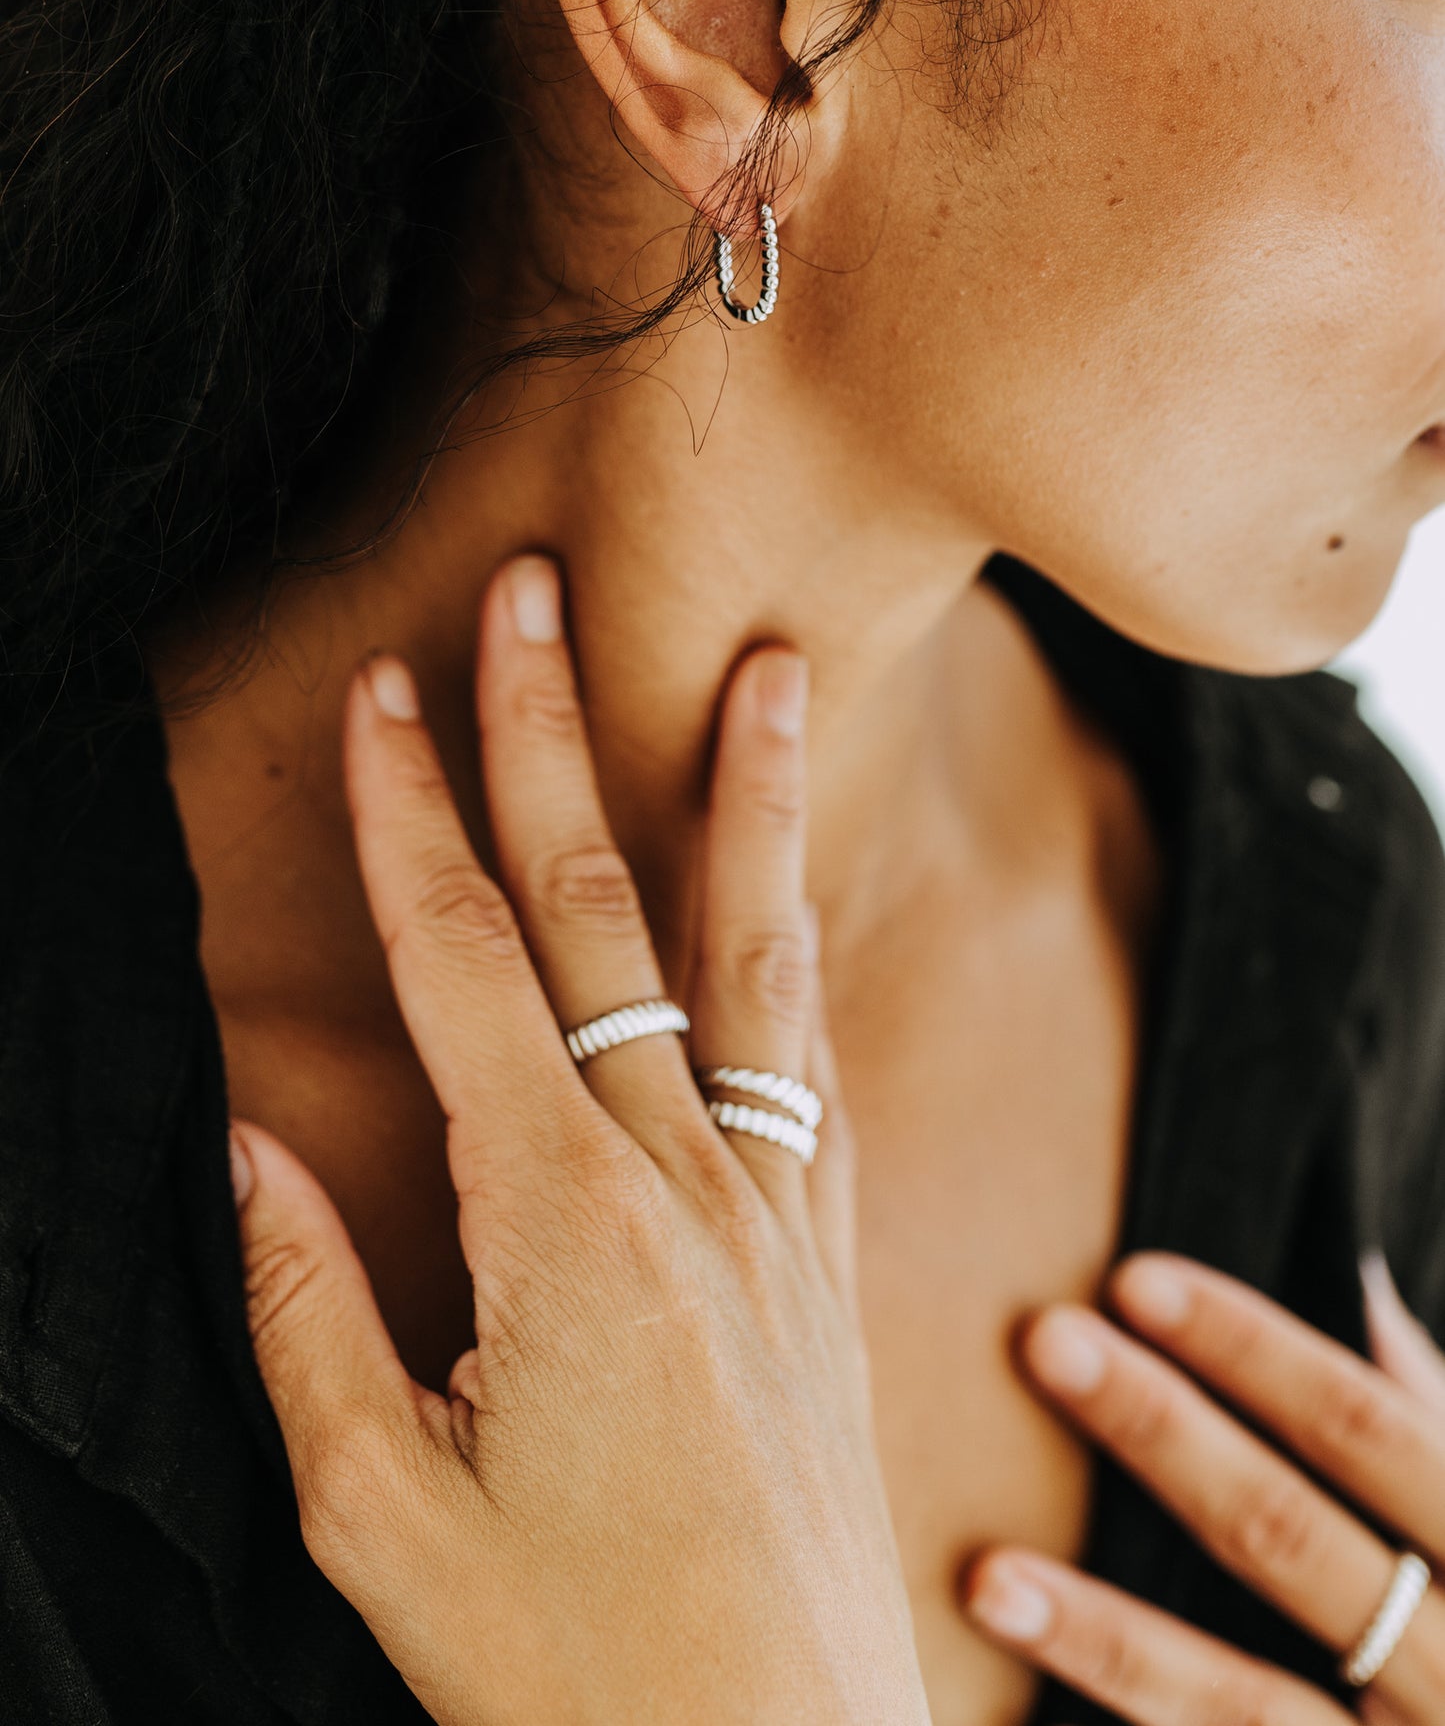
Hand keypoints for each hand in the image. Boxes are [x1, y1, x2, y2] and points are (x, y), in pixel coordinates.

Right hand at [229, 556, 928, 1725]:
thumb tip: (242, 1146)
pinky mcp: (822, 1251)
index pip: (471, 965)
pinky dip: (795, 941)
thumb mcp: (386, 1518)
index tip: (387, 688)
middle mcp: (688, 1181)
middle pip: (607, 910)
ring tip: (770, 661)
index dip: (415, 815)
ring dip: (742, 794)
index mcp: (563, 1227)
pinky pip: (814, 1056)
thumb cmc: (573, 1669)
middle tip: (538, 590)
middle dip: (556, 736)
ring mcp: (775, 1206)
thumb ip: (307, 1318)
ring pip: (754, 953)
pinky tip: (793, 884)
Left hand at [964, 1252, 1444, 1722]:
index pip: (1364, 1426)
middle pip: (1287, 1536)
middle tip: (1047, 1342)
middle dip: (1162, 1433)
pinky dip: (1128, 1715)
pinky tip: (1027, 1693)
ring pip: (1243, 1699)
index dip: (1252, 1349)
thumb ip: (1424, 1412)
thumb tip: (1348, 1280)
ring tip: (989, 1579)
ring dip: (1106, 1631)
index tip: (1134, 1281)